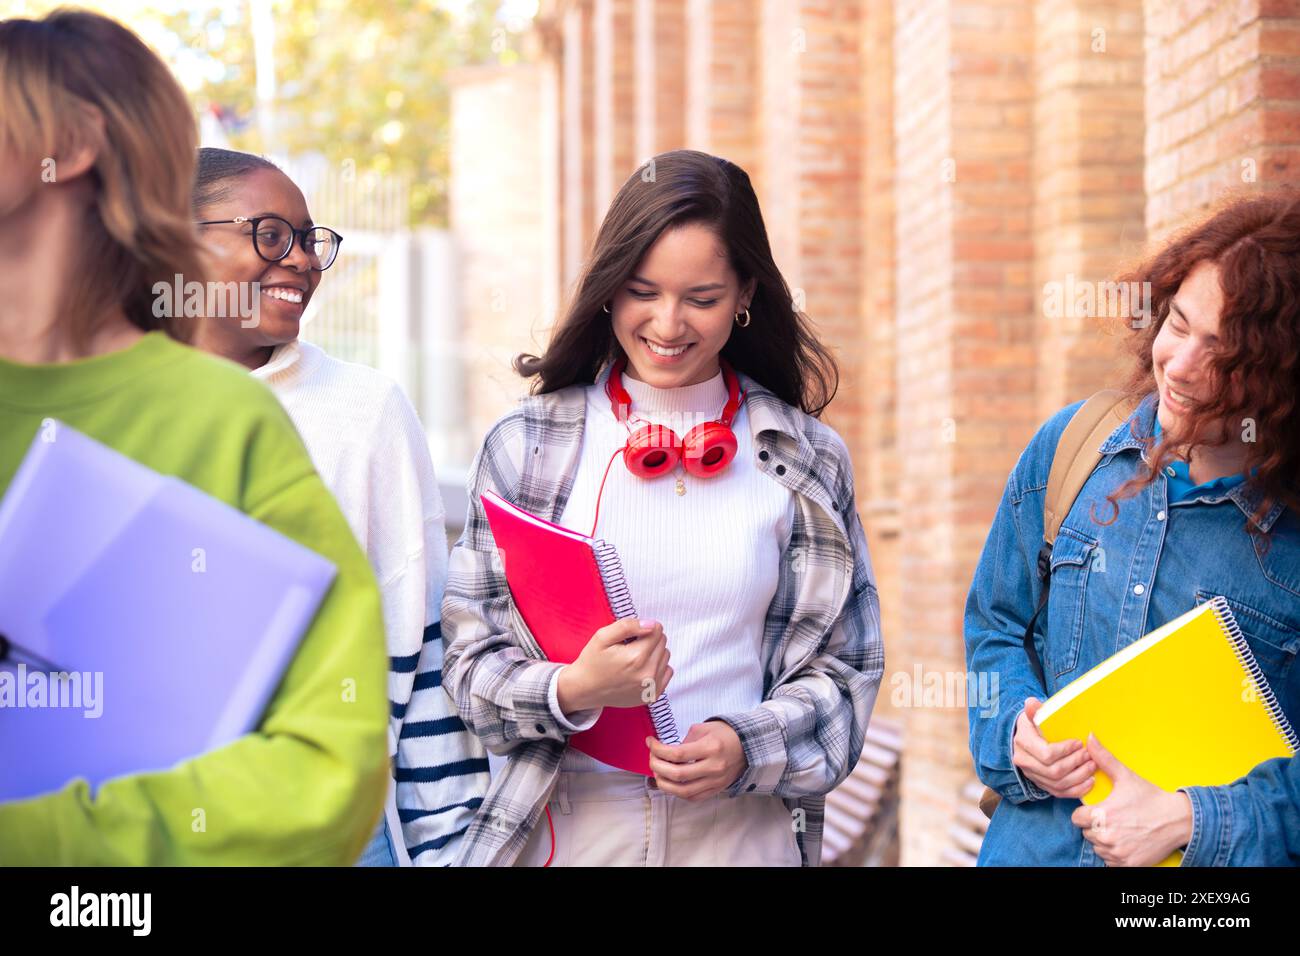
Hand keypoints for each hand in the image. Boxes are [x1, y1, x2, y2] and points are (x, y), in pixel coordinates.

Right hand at [557, 617, 672, 711]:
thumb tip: (651, 624)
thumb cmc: (592, 661)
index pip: (657, 630)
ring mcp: (652, 687)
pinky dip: (657, 667)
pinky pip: (667, 672)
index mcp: (636, 657)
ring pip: (665, 656)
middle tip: (629, 648)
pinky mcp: (653, 695)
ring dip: (653, 653)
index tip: (630, 637)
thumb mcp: (602, 637)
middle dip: (648, 640)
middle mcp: (648, 674)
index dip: (643, 629)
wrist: (585, 689)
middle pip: (663, 643)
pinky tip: (641, 669)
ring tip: (634, 659)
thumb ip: (627, 626)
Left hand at [645, 720, 746, 800]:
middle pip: (677, 775)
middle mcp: (713, 768)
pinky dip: (677, 792)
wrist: (748, 747)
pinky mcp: (716, 790)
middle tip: (651, 757)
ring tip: (657, 772)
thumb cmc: (725, 734)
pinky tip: (671, 782)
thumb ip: (684, 740)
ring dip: (663, 783)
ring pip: (682, 791)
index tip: (650, 742)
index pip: (677, 754)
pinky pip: (692, 797)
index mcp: (711, 748)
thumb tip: (666, 753)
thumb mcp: (704, 728)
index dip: (658, 749)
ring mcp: (715, 782)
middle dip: (656, 766)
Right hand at [1012, 696, 1096, 797]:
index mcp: (1023, 743)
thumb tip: (1030, 702)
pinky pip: (1059, 793)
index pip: (1047, 754)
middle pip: (1054, 771)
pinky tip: (1089, 782)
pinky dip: (1077, 790)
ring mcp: (1032, 776)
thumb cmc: (1035, 725)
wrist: (1027, 738)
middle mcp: (1024, 762)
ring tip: (1093, 766)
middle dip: (1076, 764)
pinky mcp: (1041, 785)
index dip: (1066, 750)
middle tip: (1090, 755)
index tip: (1079, 743)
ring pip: (1058, 784)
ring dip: (1079, 777)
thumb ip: (1035, 711)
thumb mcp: (1035, 716)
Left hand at [1070, 733, 1193, 866]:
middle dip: (1095, 826)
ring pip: (1098, 848)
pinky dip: (1115, 854)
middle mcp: (1107, 836)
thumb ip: (1104, 758)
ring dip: (1104, 840)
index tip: (1097, 810)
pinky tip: (1126, 842)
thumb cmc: (1151, 798)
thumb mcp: (1126, 776)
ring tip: (1121, 829)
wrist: (1179, 821)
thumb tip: (1089, 738)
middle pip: (1086, 833)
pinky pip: (1110, 861)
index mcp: (1102, 815)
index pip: (1076, 818)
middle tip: (1113, 818)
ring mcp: (1117, 852)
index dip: (1085, 813)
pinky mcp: (1127, 864)